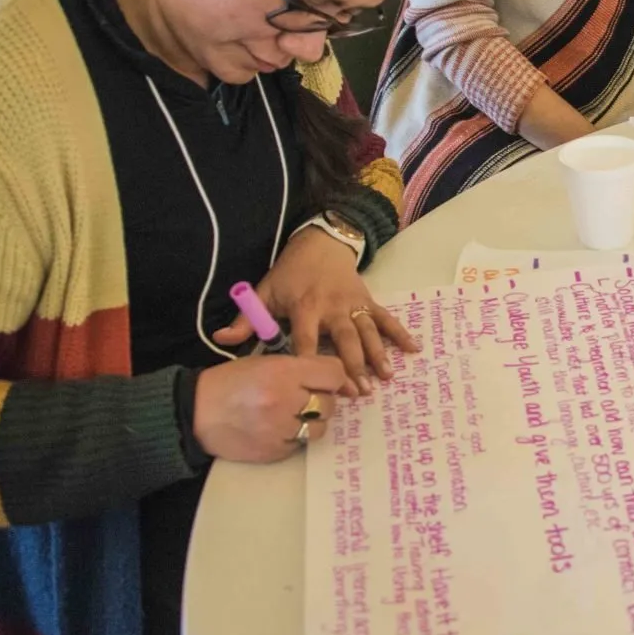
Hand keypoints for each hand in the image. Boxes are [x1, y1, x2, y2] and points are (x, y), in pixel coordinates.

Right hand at [193, 355, 350, 462]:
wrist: (195, 412)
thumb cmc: (232, 382)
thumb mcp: (266, 363)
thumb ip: (301, 368)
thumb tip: (338, 380)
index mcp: (284, 372)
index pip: (334, 374)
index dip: (333, 378)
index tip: (325, 382)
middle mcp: (286, 400)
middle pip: (329, 404)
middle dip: (321, 401)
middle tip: (304, 399)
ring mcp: (280, 429)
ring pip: (320, 428)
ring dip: (312, 422)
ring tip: (292, 416)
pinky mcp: (274, 452)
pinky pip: (300, 445)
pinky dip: (294, 438)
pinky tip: (277, 430)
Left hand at [212, 227, 416, 393]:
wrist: (321, 243)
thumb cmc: (290, 273)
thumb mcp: (264, 292)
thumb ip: (246, 319)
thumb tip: (220, 338)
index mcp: (305, 307)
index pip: (307, 339)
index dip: (311, 362)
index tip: (316, 384)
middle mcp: (332, 307)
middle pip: (344, 340)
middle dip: (352, 365)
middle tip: (359, 391)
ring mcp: (353, 304)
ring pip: (367, 332)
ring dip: (377, 355)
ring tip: (385, 378)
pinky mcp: (368, 301)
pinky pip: (386, 318)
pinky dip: (400, 333)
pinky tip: (413, 350)